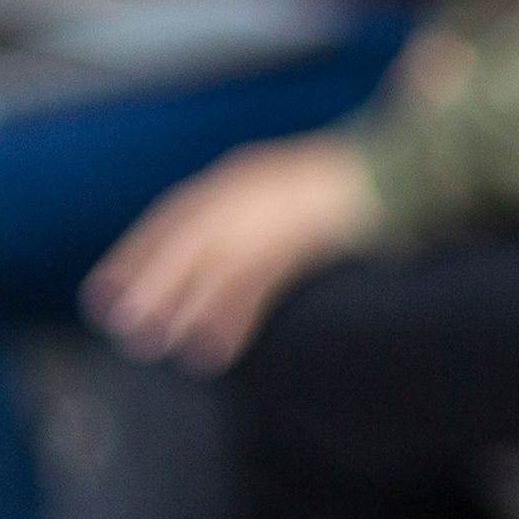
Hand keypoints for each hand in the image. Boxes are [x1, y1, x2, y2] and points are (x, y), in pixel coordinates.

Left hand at [88, 138, 378, 371]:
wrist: (413, 166)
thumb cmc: (358, 186)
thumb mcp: (294, 193)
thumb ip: (259, 216)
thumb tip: (222, 262)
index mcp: (244, 173)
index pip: (174, 214)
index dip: (137, 253)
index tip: (105, 290)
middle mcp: (251, 186)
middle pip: (185, 239)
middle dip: (147, 283)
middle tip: (118, 326)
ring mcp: (277, 208)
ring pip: (212, 262)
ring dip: (177, 303)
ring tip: (151, 344)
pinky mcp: (305, 233)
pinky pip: (255, 282)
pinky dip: (230, 318)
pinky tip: (212, 352)